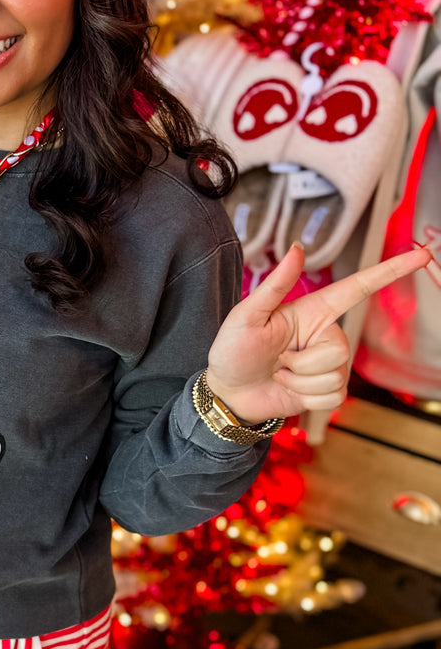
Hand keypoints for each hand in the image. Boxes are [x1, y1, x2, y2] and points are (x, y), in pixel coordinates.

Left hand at [205, 241, 433, 423]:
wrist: (227, 393)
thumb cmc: (232, 350)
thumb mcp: (246, 316)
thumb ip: (275, 285)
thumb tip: (298, 248)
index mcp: (313, 310)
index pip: (359, 288)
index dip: (391, 271)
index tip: (423, 255)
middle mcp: (327, 335)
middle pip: (340, 349)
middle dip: (301, 363)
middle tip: (276, 360)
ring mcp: (330, 364)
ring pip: (334, 377)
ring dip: (298, 382)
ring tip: (279, 374)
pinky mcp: (328, 390)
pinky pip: (332, 398)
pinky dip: (305, 399)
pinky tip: (289, 390)